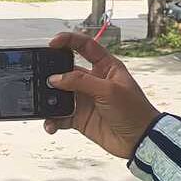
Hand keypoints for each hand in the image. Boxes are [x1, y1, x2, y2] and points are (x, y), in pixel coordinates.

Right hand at [43, 32, 160, 158]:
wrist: (139, 140)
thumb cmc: (134, 111)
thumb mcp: (109, 90)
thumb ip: (81, 81)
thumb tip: (56, 78)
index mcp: (105, 67)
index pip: (85, 46)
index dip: (69, 40)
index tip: (52, 43)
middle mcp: (93, 81)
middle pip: (67, 70)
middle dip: (52, 73)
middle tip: (41, 77)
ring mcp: (85, 99)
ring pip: (59, 94)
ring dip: (49, 99)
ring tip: (43, 103)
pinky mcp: (79, 117)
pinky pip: (59, 116)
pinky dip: (52, 119)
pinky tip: (51, 124)